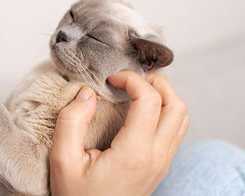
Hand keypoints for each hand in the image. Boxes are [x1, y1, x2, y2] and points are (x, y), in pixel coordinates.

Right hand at [49, 71, 188, 194]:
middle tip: (130, 80)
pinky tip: (141, 112)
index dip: (133, 80)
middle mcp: (156, 157)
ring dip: (164, 97)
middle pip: (177, 105)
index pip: (151, 100)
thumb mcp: (62, 161)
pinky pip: (176, 131)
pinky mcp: (161, 167)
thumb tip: (87, 94)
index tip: (113, 78)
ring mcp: (162, 163)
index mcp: (134, 153)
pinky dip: (165, 112)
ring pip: (182, 118)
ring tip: (137, 92)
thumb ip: (71, 122)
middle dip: (156, 83)